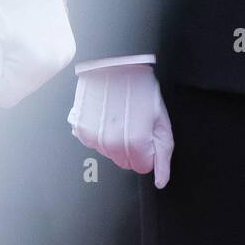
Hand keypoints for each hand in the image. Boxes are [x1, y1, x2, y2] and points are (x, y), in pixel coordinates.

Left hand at [0, 0, 75, 110]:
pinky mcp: (67, 47)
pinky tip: (30, 34)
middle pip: (19, 89)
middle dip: (7, 70)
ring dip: (19, 63)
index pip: (5, 98)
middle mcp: (56, 64)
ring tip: (18, 35)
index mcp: (37, 65)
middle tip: (5, 41)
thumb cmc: (6, 2)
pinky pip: (42, 66)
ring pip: (30, 78)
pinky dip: (32, 55)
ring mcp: (65, 55)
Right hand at [67, 63, 172, 186]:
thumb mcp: (161, 119)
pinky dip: (100, 132)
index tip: (146, 132)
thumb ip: (163, 153)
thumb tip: (161, 181)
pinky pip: (93, 142)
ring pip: (109, 153)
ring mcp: (94, 138)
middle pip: (125, 162)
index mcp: (135, 142)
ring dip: (116, 139)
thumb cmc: (141, 88)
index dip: (148, 150)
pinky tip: (106, 114)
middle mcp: (112, 144)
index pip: (143, 167)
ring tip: (120, 114)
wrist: (115, 63)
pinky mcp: (80, 129)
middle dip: (133, 147)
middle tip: (134, 121)